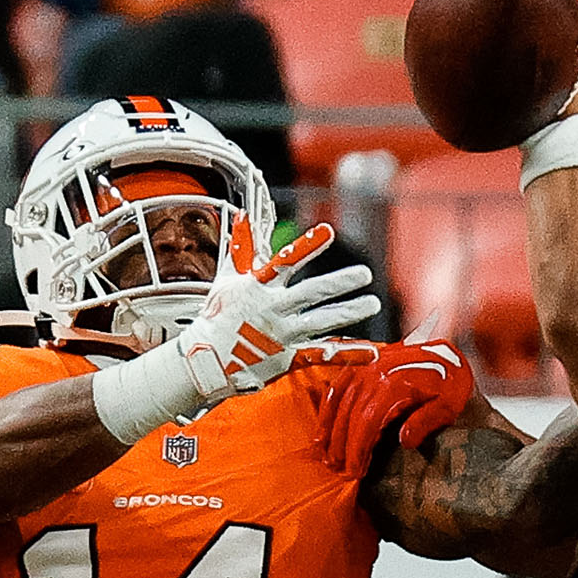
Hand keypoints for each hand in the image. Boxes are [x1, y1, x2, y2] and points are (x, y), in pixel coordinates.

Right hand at [177, 216, 381, 401]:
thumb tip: (241, 216)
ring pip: (321, 322)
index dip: (307, 247)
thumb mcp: (226, 280)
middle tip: (365, 273)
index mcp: (259, 288)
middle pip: (311, 294)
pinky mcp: (287, 357)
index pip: (285, 262)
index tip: (328, 232)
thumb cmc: (217, 317)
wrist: (205, 361)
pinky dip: (347, 354)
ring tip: (372, 304)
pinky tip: (370, 353)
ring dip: (348, 312)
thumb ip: (241, 248)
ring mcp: (282, 335)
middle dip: (339, 283)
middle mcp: (273, 310)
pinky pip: (321, 355)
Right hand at [314, 340, 473, 477]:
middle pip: (350, 417)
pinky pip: (337, 388)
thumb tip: (405, 441)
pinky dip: (327, 409)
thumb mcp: (448, 404)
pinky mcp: (361, 366)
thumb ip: (426, 422)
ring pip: (339, 403)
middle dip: (342, 446)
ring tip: (325, 455)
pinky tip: (322, 428)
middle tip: (339, 470)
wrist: (445, 348)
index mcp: (395, 386)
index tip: (355, 470)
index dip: (358, 449)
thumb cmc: (449, 378)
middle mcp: (375, 375)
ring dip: (330, 431)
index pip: (368, 423)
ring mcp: (366, 369)